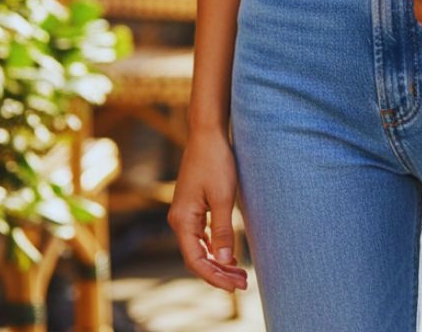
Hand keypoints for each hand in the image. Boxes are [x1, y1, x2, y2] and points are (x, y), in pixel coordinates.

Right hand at [167, 132, 248, 293]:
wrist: (207, 134)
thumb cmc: (216, 162)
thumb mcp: (222, 197)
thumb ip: (222, 230)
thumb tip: (223, 260)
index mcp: (182, 220)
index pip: (196, 260)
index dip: (214, 276)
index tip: (234, 286)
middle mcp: (179, 220)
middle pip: (197, 257)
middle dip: (219, 273)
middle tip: (242, 284)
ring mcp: (185, 214)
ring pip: (199, 248)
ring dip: (218, 262)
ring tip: (239, 274)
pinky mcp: (192, 207)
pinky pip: (201, 236)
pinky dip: (214, 247)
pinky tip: (228, 254)